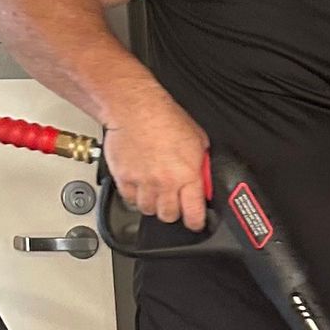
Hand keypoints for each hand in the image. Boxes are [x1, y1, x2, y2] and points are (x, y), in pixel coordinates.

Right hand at [103, 92, 209, 227]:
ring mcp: (143, 182)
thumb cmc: (164, 117)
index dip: (196, 222)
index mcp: (187, 175)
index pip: (194, 214)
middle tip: (174, 203)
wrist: (134, 108)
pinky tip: (140, 185)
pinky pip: (130, 200)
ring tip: (156, 191)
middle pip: (169, 216)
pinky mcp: (124, 179)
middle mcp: (165, 182)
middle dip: (173, 212)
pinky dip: (135, 197)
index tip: (195, 222)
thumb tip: (205, 179)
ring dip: (153, 205)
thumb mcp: (197, 140)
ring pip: (149, 211)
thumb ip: (200, 164)